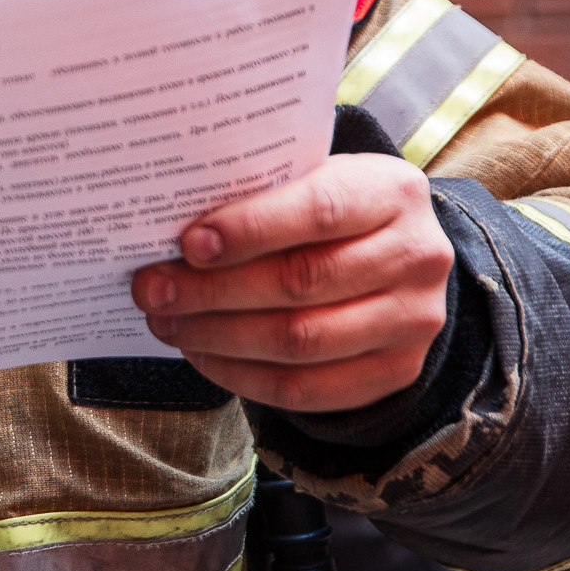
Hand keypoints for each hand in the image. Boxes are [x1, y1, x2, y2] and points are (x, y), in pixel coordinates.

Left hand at [130, 155, 452, 411]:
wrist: (401, 259)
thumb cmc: (335, 213)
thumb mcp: (314, 180)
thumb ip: (262, 194)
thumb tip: (171, 229)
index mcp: (392, 191)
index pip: (318, 210)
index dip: (249, 229)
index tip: (188, 244)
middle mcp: (415, 256)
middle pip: (301, 282)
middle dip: (214, 290)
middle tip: (154, 289)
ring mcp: (413, 321)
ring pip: (300, 341)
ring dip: (218, 337)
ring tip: (168, 321)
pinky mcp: (395, 373)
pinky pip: (305, 390)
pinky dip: (241, 376)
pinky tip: (202, 354)